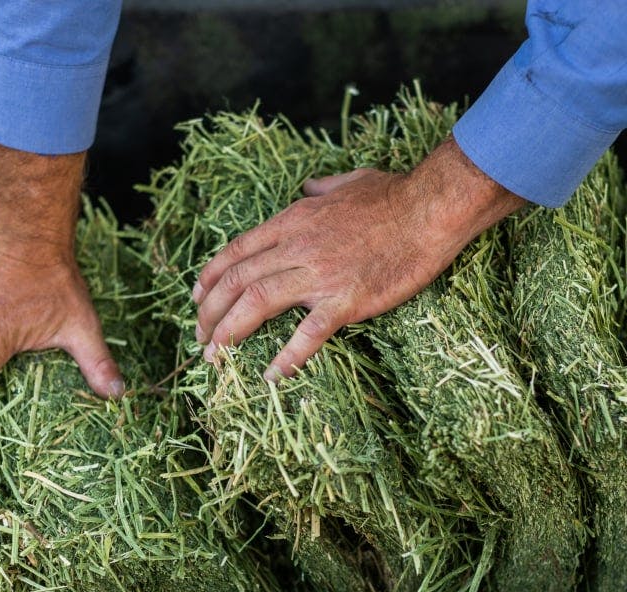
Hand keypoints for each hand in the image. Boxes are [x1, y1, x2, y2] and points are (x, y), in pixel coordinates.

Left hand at [193, 138, 523, 379]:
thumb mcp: (349, 180)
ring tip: (215, 359)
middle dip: (209, 313)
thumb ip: (322, 187)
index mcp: (294, 220)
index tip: (197, 297)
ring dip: (229, 334)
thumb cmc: (395, 195)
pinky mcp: (346, 301)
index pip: (237, 251)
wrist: (429, 212)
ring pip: (256, 304)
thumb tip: (309, 184)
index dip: (210, 277)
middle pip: (237, 281)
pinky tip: (272, 376)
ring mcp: (319, 275)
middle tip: (199, 339)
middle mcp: (297, 247)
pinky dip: (286, 357)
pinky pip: (307, 334)